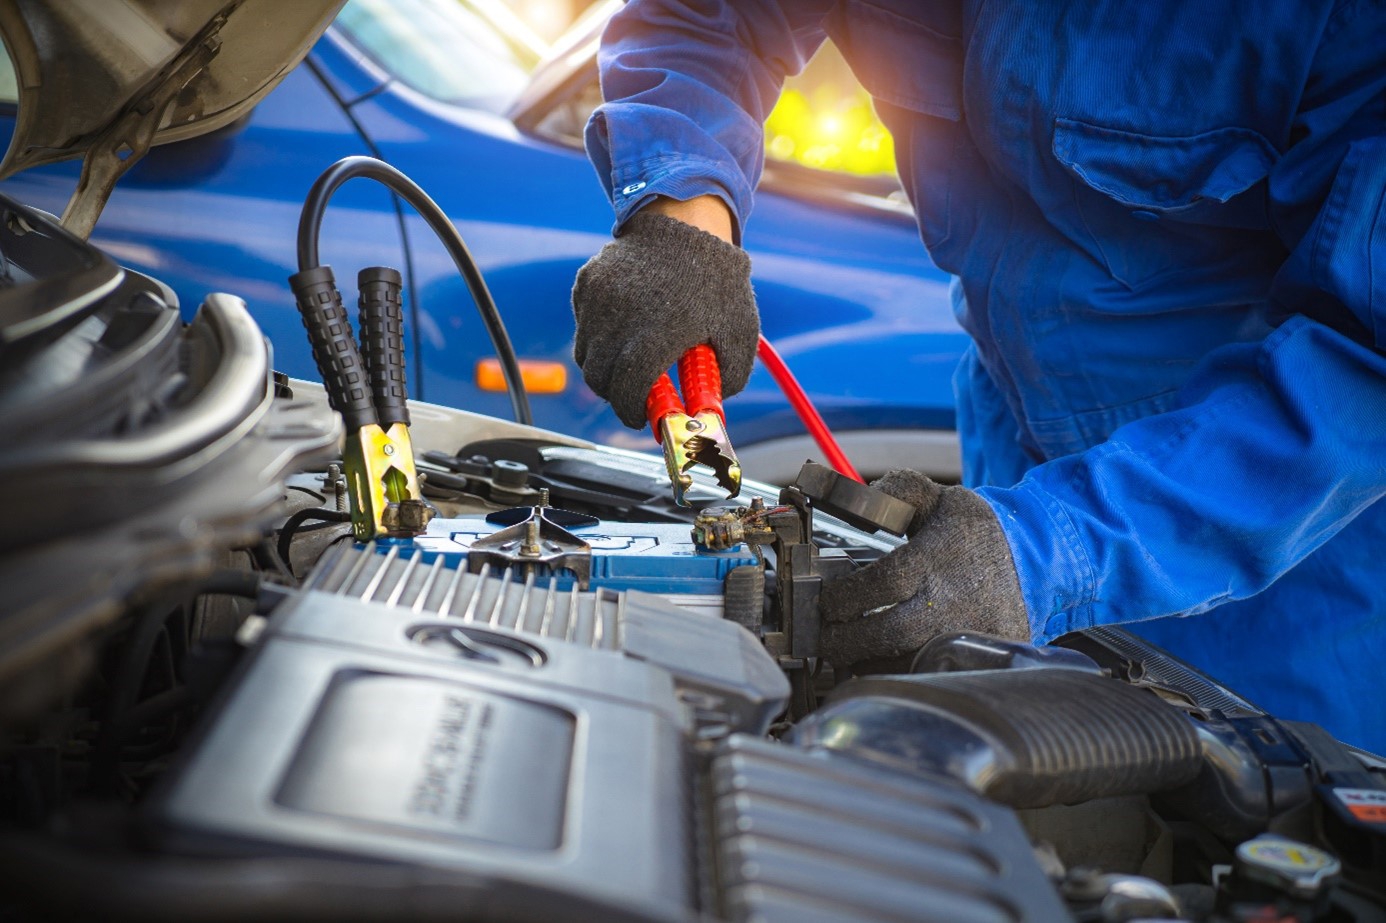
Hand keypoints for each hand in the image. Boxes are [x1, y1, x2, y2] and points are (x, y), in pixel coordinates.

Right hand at [571, 206, 758, 428]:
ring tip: (631, 356)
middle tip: (635, 393)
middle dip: (616, 393)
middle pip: (599, 379)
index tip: (640, 418)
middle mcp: (618, 321)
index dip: (632, 412)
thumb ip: (728, 378)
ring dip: (605, 366)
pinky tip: (626, 321)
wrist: (685, 221)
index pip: (627, 393)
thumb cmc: (717, 280)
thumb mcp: (738, 332)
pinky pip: (584, 324)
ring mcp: (597, 302)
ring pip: (586, 355)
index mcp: (655, 337)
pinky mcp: (586, 285)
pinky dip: (599, 333)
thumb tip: (711, 408)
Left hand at [818, 469, 1030, 667]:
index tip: (826, 602)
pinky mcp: (982, 655)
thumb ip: (897, 490)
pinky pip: (932, 671)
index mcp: (939, 558)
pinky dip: (901, 670)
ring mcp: (971, 633)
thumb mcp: (939, 498)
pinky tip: (883, 659)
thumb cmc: (979, 531)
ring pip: (906, 662)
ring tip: (849, 649)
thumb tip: (858, 495)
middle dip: (846, 640)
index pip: (883, 583)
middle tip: (825, 637)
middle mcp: (956, 600)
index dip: (846, 597)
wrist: (1038, 558)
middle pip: (890, 634)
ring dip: (869, 660)